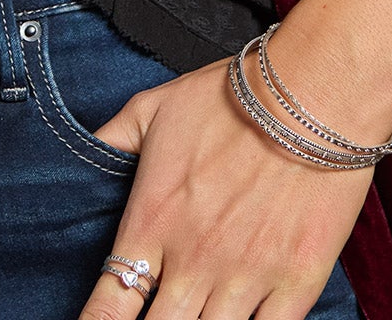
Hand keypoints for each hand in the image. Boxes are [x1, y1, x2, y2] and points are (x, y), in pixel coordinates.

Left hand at [76, 49, 378, 319]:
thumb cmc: (232, 96)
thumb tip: (79, 161)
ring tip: (197, 311)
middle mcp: (193, 259)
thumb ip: (112, 142)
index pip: (110, 306)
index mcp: (153, 222)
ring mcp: (245, 277)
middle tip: (161, 309)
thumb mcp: (153, 107)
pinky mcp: (295, 283)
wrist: (312, 93)